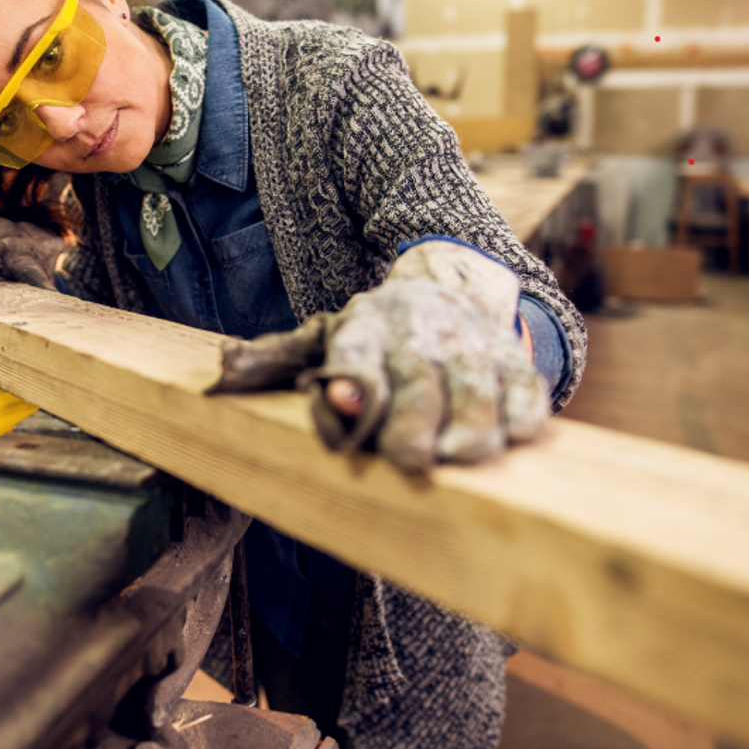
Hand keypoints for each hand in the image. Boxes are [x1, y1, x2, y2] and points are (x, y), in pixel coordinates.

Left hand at [208, 240, 547, 470]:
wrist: (451, 287)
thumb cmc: (377, 333)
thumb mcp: (324, 334)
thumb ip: (276, 357)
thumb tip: (221, 371)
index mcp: (366, 329)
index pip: (356, 355)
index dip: (353, 383)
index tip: (346, 404)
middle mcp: (419, 335)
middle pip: (420, 381)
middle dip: (416, 423)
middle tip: (412, 461)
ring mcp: (471, 348)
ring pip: (477, 388)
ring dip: (472, 427)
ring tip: (460, 458)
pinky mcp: (514, 364)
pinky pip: (527, 391)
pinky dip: (522, 417)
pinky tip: (512, 439)